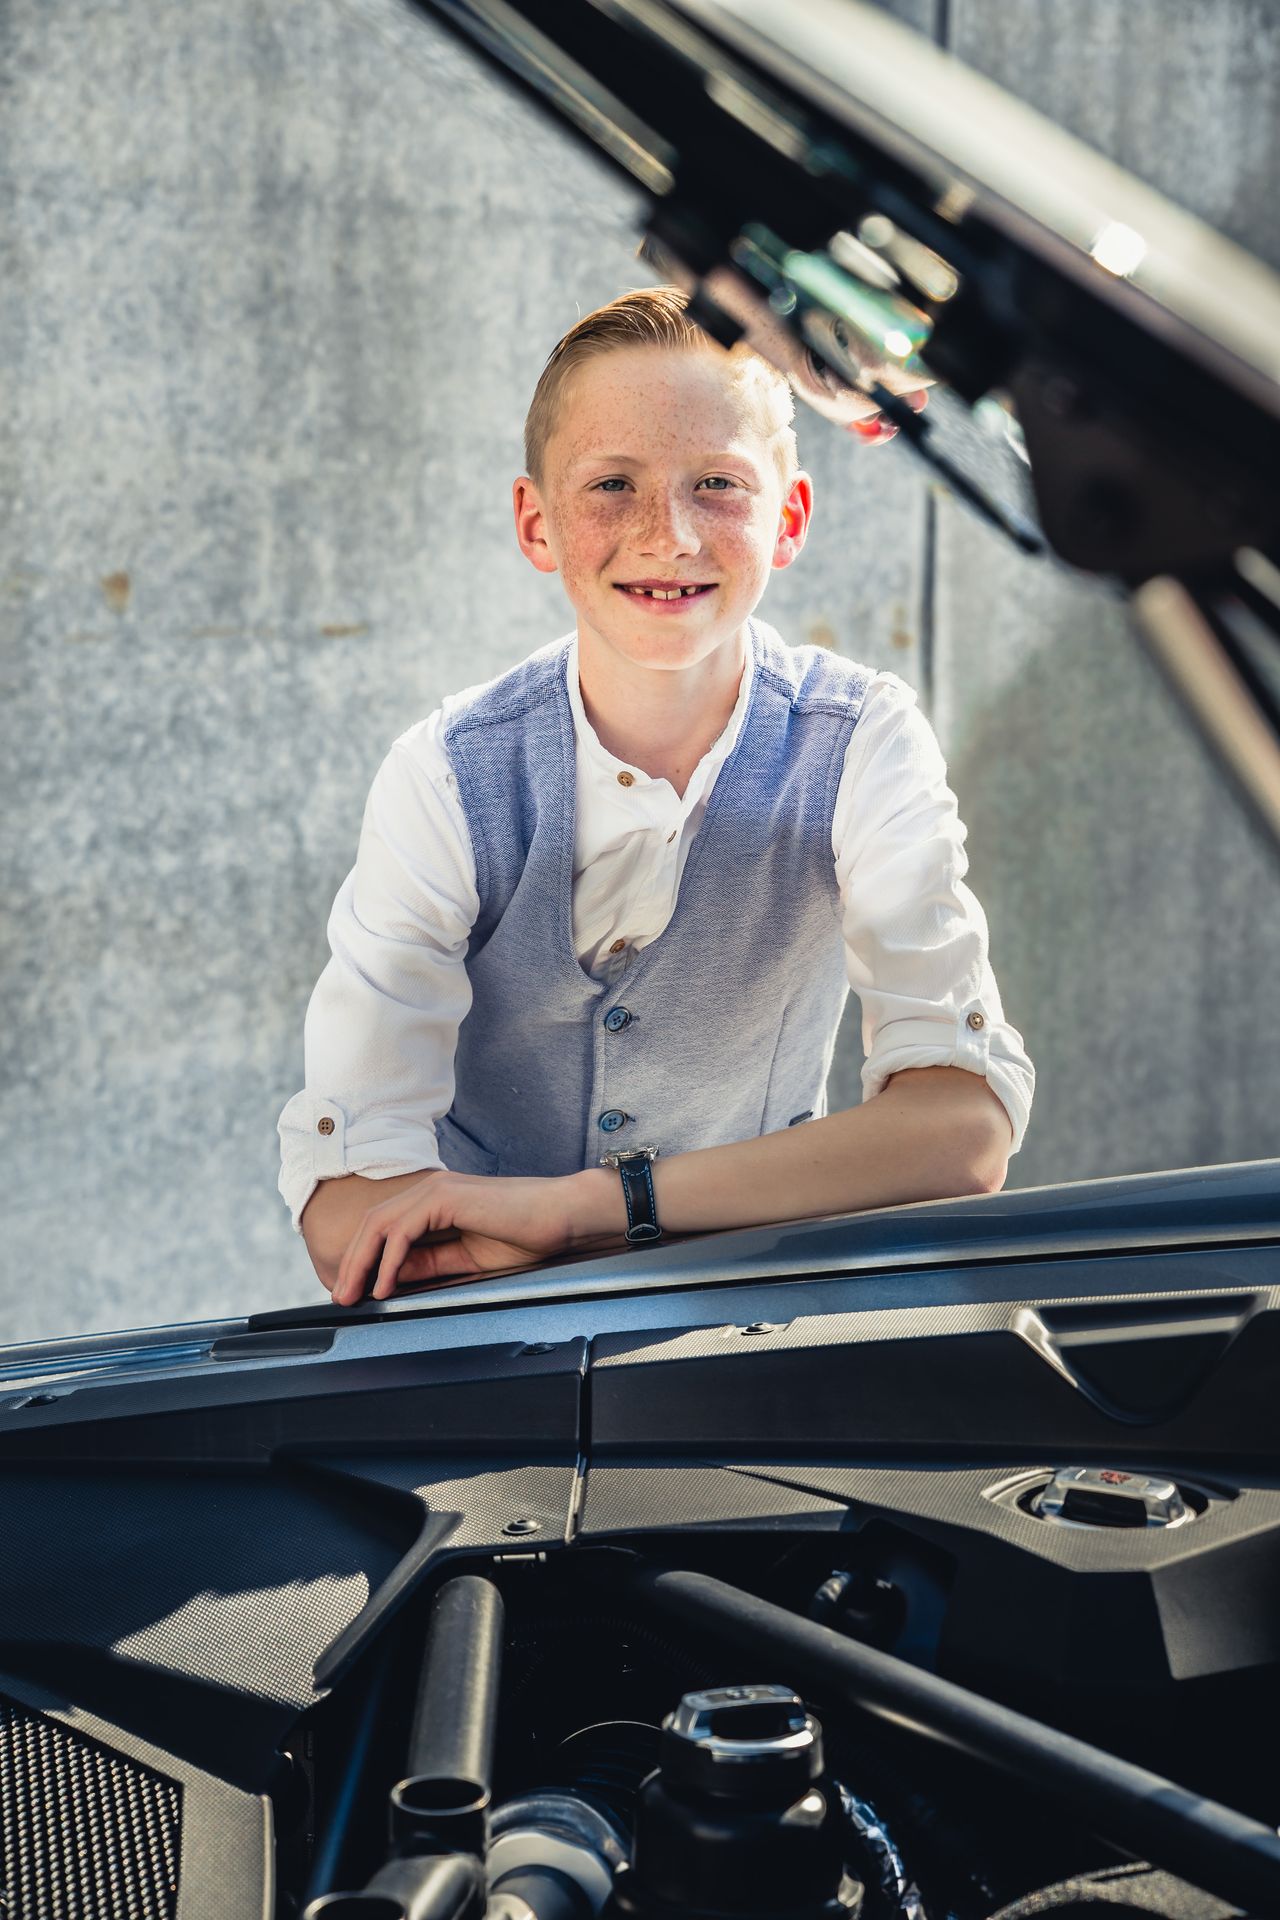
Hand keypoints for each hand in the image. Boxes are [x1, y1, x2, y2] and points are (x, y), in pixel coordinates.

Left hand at [331, 1170, 583, 1305]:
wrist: (563, 1217)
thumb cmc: (528, 1236)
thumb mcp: (467, 1259)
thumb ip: (431, 1264)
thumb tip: (394, 1279)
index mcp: (436, 1202)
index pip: (384, 1229)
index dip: (363, 1260)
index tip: (354, 1292)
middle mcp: (430, 1190)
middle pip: (372, 1225)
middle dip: (351, 1263)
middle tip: (340, 1298)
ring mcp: (436, 1189)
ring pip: (379, 1225)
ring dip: (360, 1263)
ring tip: (352, 1295)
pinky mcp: (445, 1197)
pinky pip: (402, 1231)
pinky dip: (388, 1260)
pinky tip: (383, 1286)